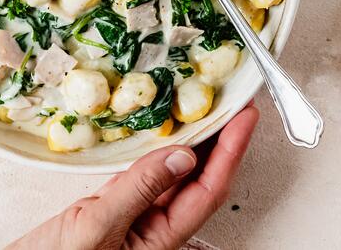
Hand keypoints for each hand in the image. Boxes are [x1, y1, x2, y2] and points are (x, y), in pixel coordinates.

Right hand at [9, 105, 258, 249]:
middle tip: (235, 104)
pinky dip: (157, 149)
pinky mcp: (109, 208)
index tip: (245, 117)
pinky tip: (160, 133)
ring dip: (194, 142)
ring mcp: (133, 219)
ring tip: (207, 109)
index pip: (208, 189)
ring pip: (173, 175)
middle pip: (199, 180)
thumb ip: (138, 191)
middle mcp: (153, 229)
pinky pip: (144, 175)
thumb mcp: (95, 228)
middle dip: (222, 141)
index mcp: (159, 240)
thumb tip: (181, 156)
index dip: (231, 151)